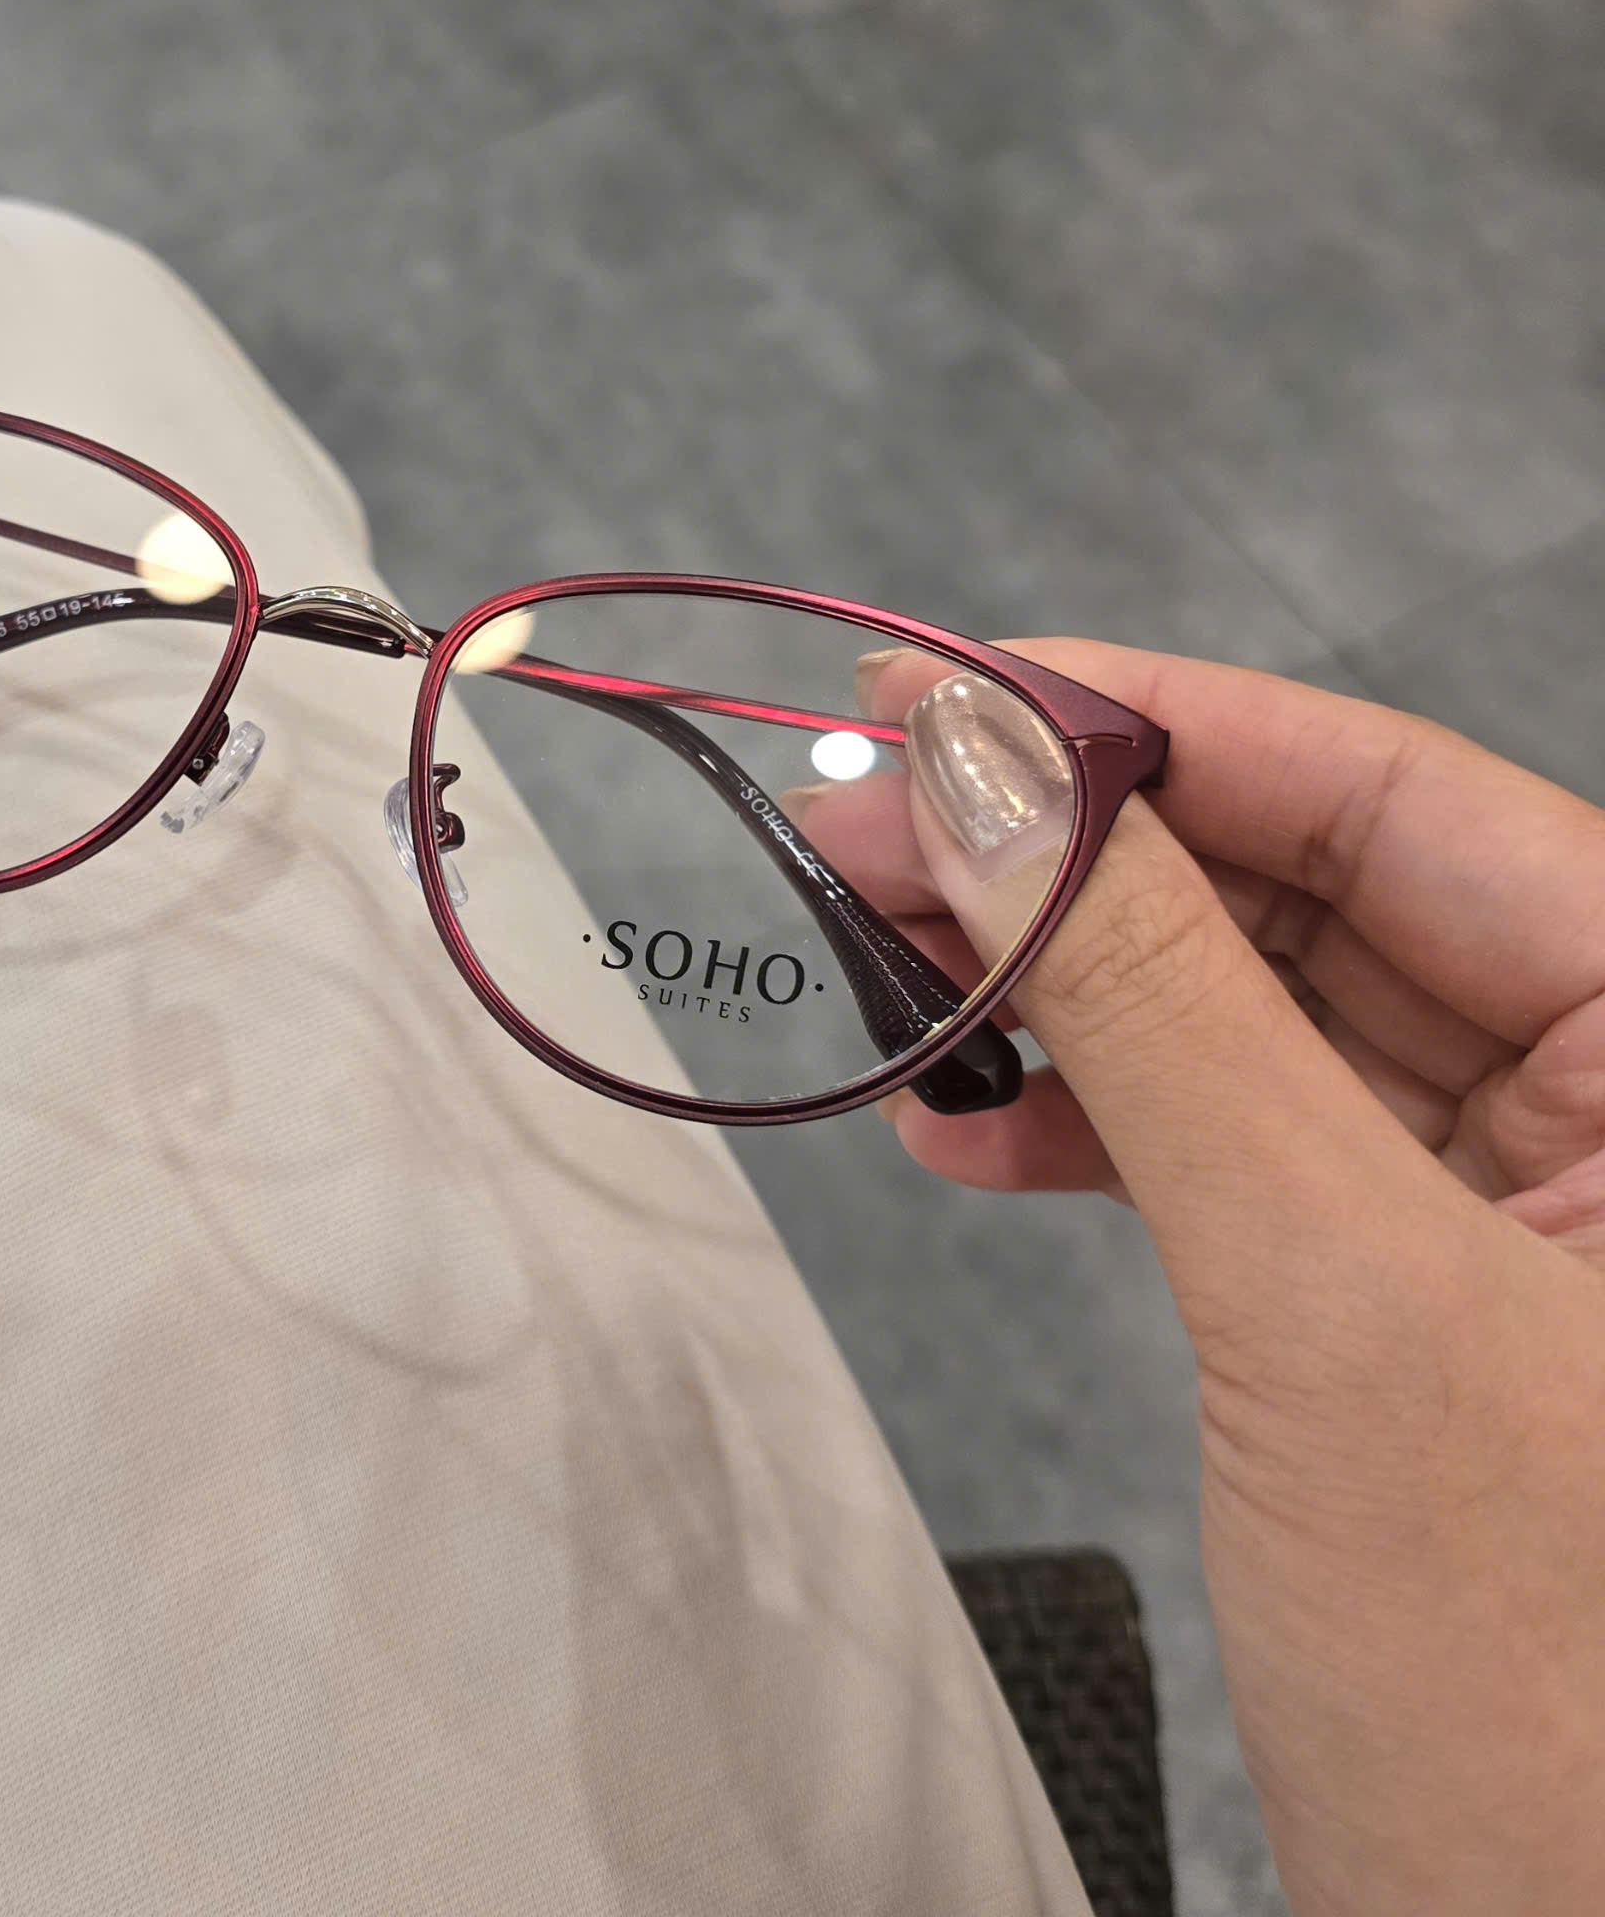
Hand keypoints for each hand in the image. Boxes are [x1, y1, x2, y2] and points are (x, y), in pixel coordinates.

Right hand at [886, 643, 1604, 1916]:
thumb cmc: (1556, 1713)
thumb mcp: (1335, 1303)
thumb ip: (1156, 1003)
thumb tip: (985, 772)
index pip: (1410, 801)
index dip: (1160, 726)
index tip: (948, 693)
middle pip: (1323, 895)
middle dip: (1083, 861)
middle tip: (871, 827)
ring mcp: (1535, 1224)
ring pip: (1267, 1018)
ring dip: (1069, 991)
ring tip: (892, 974)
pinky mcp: (1428, 1322)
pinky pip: (1246, 1152)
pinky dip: (1096, 1126)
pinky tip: (969, 1127)